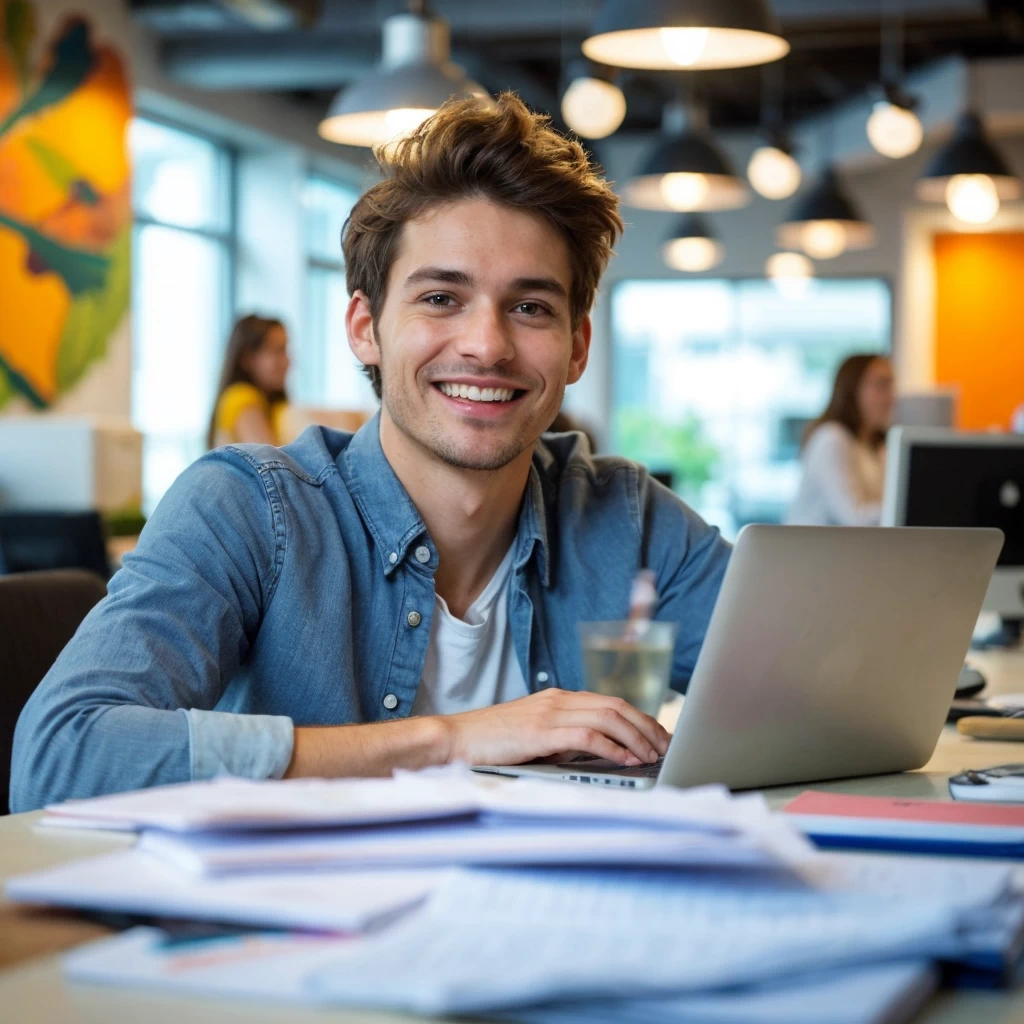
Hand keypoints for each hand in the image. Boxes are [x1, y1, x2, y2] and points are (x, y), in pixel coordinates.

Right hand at [440, 688, 670, 766]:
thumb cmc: (492, 741)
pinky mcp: (540, 732)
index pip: (610, 702)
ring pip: (607, 717)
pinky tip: (624, 759)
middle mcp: (558, 700)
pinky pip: (586, 736)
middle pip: (616, 706)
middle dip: (647, 726)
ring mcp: (549, 713)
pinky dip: (611, 747)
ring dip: (635, 737)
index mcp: (558, 698)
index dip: (640, 719)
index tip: (659, 736)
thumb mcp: (535, 737)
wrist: (455, 739)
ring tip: (651, 755)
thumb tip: (602, 753)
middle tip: (666, 746)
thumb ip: (565, 739)